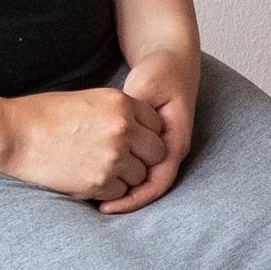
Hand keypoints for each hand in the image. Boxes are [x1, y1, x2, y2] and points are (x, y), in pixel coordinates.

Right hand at [0, 85, 169, 205]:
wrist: (14, 135)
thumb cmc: (45, 115)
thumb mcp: (89, 100)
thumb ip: (118, 113)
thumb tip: (140, 129)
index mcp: (121, 103)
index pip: (157, 123)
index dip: (146, 133)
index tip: (133, 139)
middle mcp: (123, 129)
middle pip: (157, 152)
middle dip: (144, 157)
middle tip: (124, 159)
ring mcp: (113, 157)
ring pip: (141, 175)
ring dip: (127, 176)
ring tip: (102, 168)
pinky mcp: (99, 182)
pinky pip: (121, 192)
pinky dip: (110, 190)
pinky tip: (90, 178)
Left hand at [94, 48, 205, 215]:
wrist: (174, 61)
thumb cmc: (161, 71)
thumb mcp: (147, 87)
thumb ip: (133, 110)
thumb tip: (118, 133)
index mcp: (176, 139)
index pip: (158, 181)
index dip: (133, 197)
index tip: (107, 206)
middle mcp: (173, 148)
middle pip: (149, 186)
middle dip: (125, 200)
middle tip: (95, 208)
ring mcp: (164, 146)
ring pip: (144, 179)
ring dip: (123, 190)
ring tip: (94, 199)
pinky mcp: (153, 142)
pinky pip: (138, 166)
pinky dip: (122, 175)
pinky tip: (101, 177)